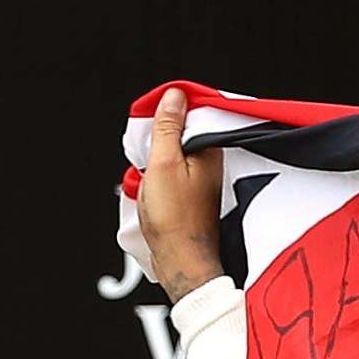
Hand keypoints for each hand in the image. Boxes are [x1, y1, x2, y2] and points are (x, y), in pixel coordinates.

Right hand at [137, 87, 227, 304]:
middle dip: (158, 139)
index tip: (150, 119)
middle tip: (147, 155)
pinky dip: (158, 177)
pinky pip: (172, 175)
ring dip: (155, 160)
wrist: (180, 263)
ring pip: (173, 155)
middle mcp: (211, 165)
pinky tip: (151, 190)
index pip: (192, 112)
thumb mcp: (163, 163)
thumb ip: (169, 127)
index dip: (168, 111)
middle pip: (180, 133)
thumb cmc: (174, 221)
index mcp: (210, 151)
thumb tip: (175, 96)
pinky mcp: (192, 197)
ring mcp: (202, 181)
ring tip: (149, 177)